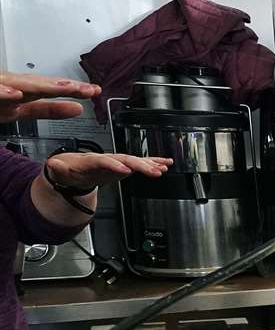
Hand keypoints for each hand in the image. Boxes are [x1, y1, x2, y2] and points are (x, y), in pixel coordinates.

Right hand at [0, 73, 100, 121]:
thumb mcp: (20, 110)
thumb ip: (47, 110)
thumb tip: (78, 109)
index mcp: (22, 92)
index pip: (51, 90)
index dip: (74, 90)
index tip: (96, 91)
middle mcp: (10, 86)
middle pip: (40, 85)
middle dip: (64, 86)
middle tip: (87, 89)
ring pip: (18, 84)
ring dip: (40, 86)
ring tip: (63, 88)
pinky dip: (2, 91)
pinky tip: (15, 94)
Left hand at [46, 152, 171, 189]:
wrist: (76, 169)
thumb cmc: (71, 170)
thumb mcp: (61, 171)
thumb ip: (58, 168)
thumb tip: (53, 164)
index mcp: (93, 160)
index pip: (104, 160)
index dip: (115, 165)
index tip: (125, 169)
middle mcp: (108, 159)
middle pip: (125, 159)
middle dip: (140, 164)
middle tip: (153, 170)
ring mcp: (118, 162)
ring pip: (136, 160)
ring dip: (151, 163)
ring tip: (164, 166)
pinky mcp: (126, 166)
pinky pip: (141, 163)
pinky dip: (154, 162)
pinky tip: (166, 163)